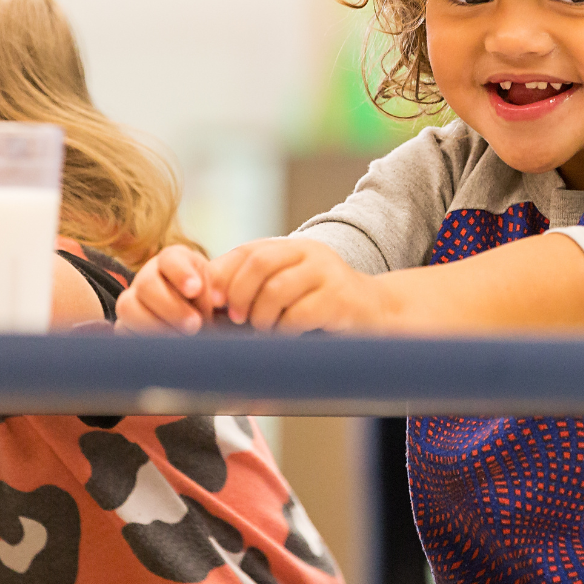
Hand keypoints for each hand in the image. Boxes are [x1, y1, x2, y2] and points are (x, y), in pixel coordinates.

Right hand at [116, 245, 220, 333]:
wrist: (197, 321)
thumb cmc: (210, 301)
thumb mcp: (216, 291)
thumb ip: (215, 293)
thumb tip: (214, 305)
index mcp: (173, 260)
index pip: (171, 259)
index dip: (181, 274)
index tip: (194, 289)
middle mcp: (148, 276)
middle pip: (147, 284)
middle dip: (171, 307)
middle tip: (194, 325)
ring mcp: (132, 299)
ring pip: (127, 307)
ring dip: (154, 325)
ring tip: (179, 339)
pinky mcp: (124, 324)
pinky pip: (122, 330)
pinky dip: (141, 339)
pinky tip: (161, 347)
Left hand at [212, 239, 387, 333]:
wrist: (375, 312)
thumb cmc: (321, 305)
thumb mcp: (288, 288)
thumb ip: (255, 288)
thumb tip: (209, 301)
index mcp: (292, 248)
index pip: (248, 251)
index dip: (224, 275)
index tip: (212, 302)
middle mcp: (309, 253)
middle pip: (260, 263)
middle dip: (239, 294)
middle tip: (236, 318)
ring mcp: (327, 273)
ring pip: (277, 289)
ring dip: (261, 316)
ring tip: (263, 330)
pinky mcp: (340, 298)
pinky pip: (299, 313)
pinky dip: (284, 329)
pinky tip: (287, 336)